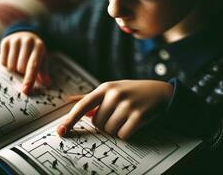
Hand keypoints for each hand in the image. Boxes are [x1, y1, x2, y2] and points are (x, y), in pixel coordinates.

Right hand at [0, 31, 49, 93]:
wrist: (24, 33)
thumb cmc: (34, 51)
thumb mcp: (42, 58)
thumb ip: (43, 72)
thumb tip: (46, 83)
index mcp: (39, 46)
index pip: (33, 66)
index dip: (29, 79)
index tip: (26, 91)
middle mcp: (27, 41)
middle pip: (21, 68)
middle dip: (22, 73)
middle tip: (24, 68)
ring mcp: (15, 40)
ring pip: (11, 66)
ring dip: (14, 70)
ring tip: (18, 62)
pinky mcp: (5, 41)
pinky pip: (2, 62)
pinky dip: (6, 65)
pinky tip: (11, 59)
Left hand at [57, 80, 173, 139]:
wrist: (160, 92)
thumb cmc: (132, 92)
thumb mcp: (113, 88)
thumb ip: (92, 97)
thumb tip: (71, 100)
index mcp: (105, 88)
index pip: (83, 106)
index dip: (70, 119)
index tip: (61, 131)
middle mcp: (114, 94)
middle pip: (97, 123)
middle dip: (106, 123)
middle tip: (118, 114)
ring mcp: (127, 105)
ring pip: (109, 130)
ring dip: (116, 129)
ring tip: (127, 117)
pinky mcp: (138, 116)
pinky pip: (123, 135)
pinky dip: (127, 133)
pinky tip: (133, 123)